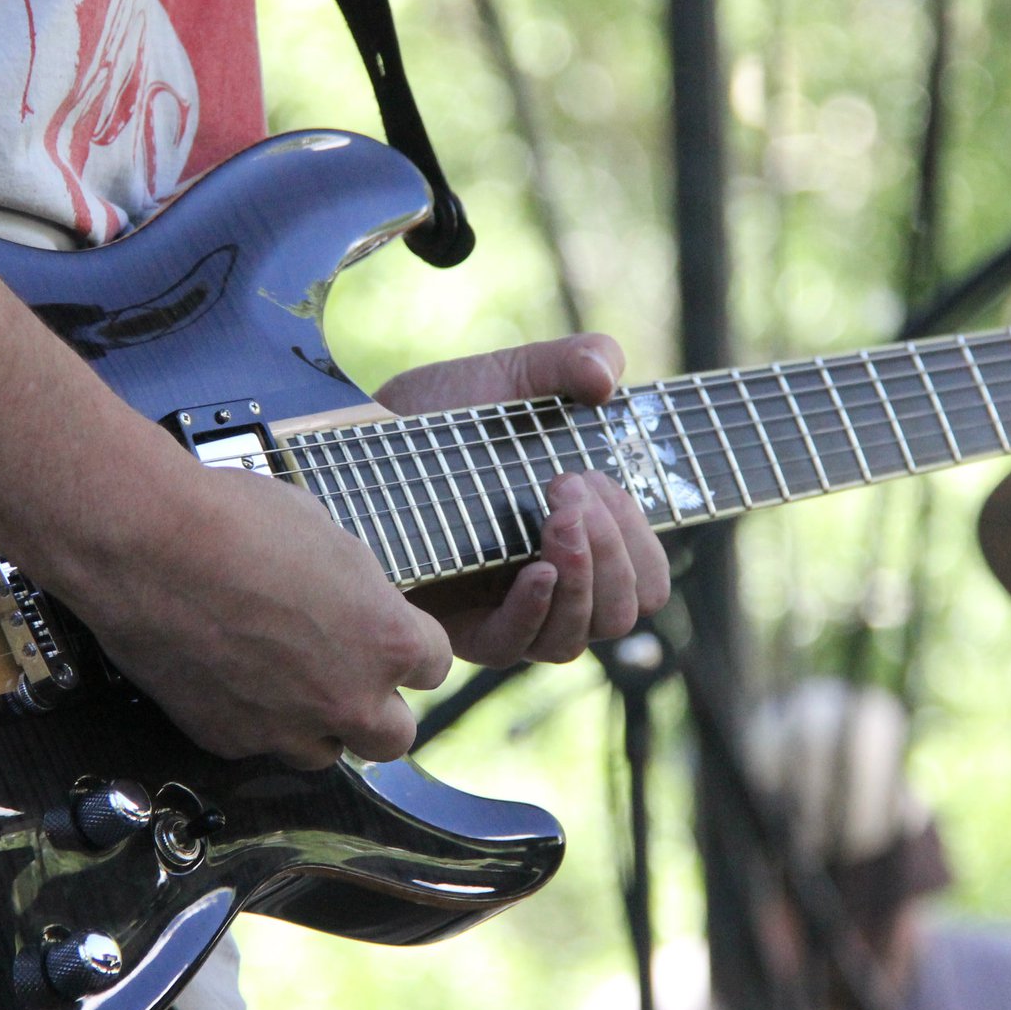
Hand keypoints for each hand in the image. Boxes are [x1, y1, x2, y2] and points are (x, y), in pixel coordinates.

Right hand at [52, 433, 451, 769]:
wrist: (148, 544)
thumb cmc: (235, 522)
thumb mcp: (328, 536)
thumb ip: (357, 589)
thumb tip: (353, 601)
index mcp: (387, 639)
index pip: (435, 666)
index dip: (411, 648)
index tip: (391, 637)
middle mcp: (346, 698)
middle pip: (394, 736)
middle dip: (376, 707)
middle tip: (348, 674)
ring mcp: (286, 728)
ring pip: (325, 753)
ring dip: (316, 723)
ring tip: (285, 679)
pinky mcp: (228, 739)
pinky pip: (258, 744)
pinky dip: (253, 720)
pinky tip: (230, 677)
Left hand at [376, 335, 671, 664]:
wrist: (364, 435)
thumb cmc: (446, 416)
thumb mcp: (514, 379)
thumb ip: (572, 362)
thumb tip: (608, 375)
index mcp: (582, 542)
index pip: (645, 578)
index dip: (638, 542)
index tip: (598, 479)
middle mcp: (551, 586)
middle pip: (620, 612)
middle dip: (613, 550)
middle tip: (569, 486)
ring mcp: (504, 612)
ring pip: (574, 636)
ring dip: (582, 576)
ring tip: (555, 517)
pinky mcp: (454, 629)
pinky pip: (513, 646)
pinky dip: (537, 610)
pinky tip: (535, 569)